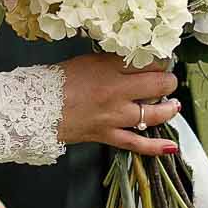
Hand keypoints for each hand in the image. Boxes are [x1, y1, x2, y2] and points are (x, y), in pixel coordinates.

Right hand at [59, 54, 180, 151]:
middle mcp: (116, 92)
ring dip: (169, 108)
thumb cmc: (57, 81)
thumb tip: (136, 62)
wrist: (34, 107)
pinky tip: (170, 146)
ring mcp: (114, 116)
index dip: (160, 60)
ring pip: (154, 114)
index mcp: (109, 69)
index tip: (161, 60)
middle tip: (168, 80)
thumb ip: (113, 61)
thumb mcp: (87, 61)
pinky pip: (137, 143)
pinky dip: (155, 147)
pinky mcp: (108, 135)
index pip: (149, 62)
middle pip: (159, 85)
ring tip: (172, 104)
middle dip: (169, 81)